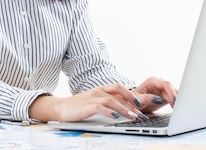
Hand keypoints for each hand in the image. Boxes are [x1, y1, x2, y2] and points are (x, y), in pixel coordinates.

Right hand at [29, 83, 146, 121]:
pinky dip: (108, 112)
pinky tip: (115, 117)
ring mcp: (92, 98)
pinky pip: (99, 108)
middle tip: (143, 111)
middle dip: (133, 101)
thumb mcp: (96, 102)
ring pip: (112, 100)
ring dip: (124, 108)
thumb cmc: (79, 106)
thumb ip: (109, 103)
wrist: (61, 107)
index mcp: (102, 90)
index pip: (121, 89)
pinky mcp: (86, 106)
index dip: (133, 94)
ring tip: (133, 116)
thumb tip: (126, 108)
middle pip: (119, 93)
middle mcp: (99, 91)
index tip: (144, 102)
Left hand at [129, 76, 177, 112]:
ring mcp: (163, 89)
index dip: (172, 92)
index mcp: (152, 81)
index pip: (166, 84)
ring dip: (178, 101)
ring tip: (179, 110)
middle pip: (172, 89)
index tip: (175, 101)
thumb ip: (146, 98)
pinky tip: (177, 110)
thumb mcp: (137, 100)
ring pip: (175, 93)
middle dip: (176, 98)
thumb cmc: (132, 100)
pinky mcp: (166, 96)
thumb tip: (157, 99)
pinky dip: (176, 103)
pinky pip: (174, 98)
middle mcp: (159, 84)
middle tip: (179, 108)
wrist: (132, 103)